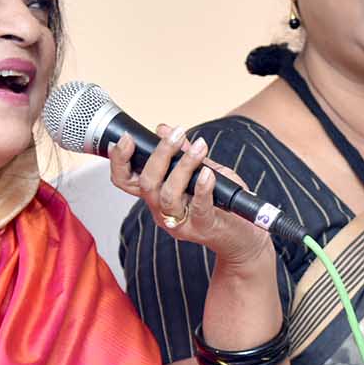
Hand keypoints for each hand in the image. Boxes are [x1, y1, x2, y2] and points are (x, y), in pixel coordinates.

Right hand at [108, 125, 272, 267]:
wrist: (244, 235)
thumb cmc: (220, 202)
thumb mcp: (201, 171)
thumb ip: (182, 153)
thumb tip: (163, 129)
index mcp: (155, 196)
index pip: (125, 181)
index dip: (119, 161)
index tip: (125, 139)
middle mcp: (162, 212)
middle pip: (146, 184)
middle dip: (159, 155)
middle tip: (176, 134)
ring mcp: (181, 223)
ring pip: (168, 195)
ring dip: (183, 167)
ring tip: (199, 148)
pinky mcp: (203, 227)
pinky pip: (198, 208)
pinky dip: (202, 188)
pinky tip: (208, 174)